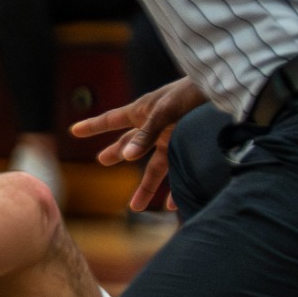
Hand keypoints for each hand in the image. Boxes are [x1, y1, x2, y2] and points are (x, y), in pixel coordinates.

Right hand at [70, 77, 207, 211]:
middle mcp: (153, 126)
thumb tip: (128, 157)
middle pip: (130, 144)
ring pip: (153, 167)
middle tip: (102, 161)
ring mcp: (170, 137)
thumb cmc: (191, 92)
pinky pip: (175, 171)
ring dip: (145, 187)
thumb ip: (146, 135)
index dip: (92, 126)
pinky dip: (172, 190)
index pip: (111, 120)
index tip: (75, 131)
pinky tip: (171, 205)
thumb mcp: (166, 111)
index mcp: (142, 111)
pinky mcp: (187, 146)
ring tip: (135, 207)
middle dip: (116, 152)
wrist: (222, 90)